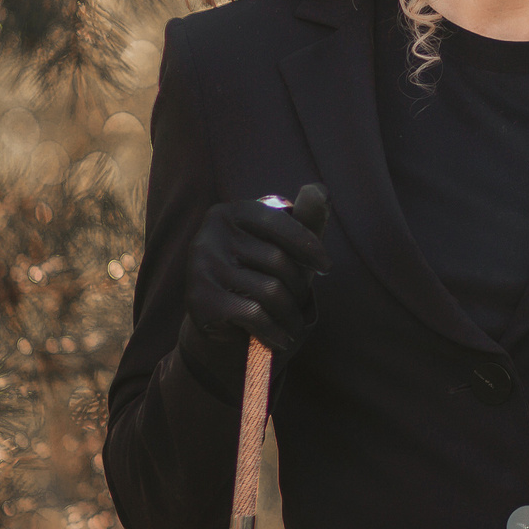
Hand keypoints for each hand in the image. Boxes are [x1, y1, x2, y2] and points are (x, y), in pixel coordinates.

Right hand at [179, 184, 330, 387]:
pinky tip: (280, 339)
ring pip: (270, 291)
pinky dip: (274, 332)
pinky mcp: (201, 300)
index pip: (280, 222)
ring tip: (292, 325)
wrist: (220, 325)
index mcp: (229, 213)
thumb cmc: (259, 276)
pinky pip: (255, 315)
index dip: (310, 245)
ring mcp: (201, 267)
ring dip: (290, 315)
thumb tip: (321, 189)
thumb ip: (304, 218)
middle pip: (277, 260)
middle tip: (300, 303)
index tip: (327, 267)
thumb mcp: (283, 247)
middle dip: (299, 287)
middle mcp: (209, 235)